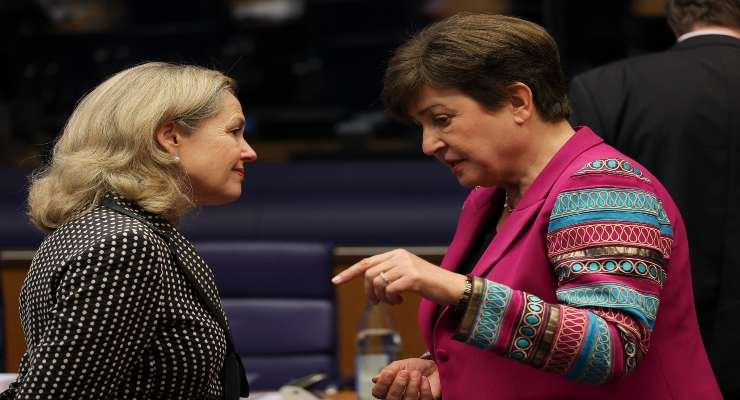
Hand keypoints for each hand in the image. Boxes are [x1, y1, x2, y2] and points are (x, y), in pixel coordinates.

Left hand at [331, 249, 465, 305]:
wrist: (452, 288)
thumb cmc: (429, 284)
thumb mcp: (406, 275)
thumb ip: (390, 274)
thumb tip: (370, 284)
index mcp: (397, 254)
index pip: (367, 262)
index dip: (349, 272)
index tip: (335, 281)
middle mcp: (400, 257)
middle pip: (369, 274)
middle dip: (369, 292)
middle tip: (377, 302)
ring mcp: (406, 266)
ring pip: (378, 283)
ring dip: (381, 297)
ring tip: (393, 302)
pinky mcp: (413, 277)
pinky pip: (390, 290)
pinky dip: (391, 299)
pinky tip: (400, 302)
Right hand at [371, 358, 439, 399]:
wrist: (432, 368)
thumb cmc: (413, 367)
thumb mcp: (400, 365)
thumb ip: (388, 371)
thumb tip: (375, 379)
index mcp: (388, 390)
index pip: (378, 392)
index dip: (383, 383)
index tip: (389, 372)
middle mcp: (397, 399)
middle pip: (391, 399)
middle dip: (398, 384)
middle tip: (405, 372)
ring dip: (412, 385)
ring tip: (417, 374)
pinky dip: (424, 388)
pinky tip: (424, 380)